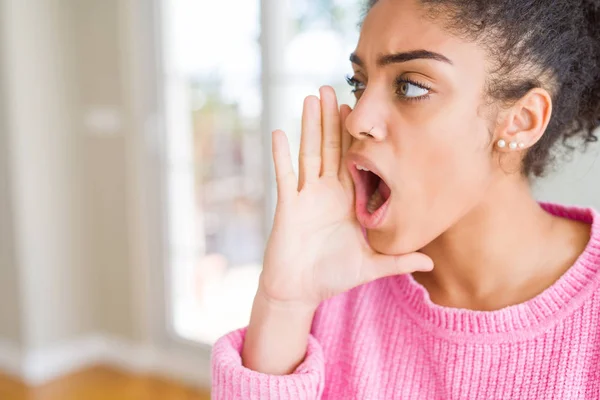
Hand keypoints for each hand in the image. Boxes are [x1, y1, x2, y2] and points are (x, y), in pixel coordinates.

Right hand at [260, 86, 433, 307]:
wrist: (299, 291)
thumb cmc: (332, 277)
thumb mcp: (370, 266)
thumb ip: (398, 261)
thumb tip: (430, 262)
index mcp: (347, 201)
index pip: (354, 161)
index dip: (357, 135)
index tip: (362, 109)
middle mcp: (327, 193)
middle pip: (331, 148)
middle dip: (332, 118)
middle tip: (335, 87)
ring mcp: (306, 197)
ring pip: (310, 153)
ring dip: (310, 126)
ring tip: (313, 98)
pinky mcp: (288, 206)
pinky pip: (285, 176)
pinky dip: (281, 156)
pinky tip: (279, 132)